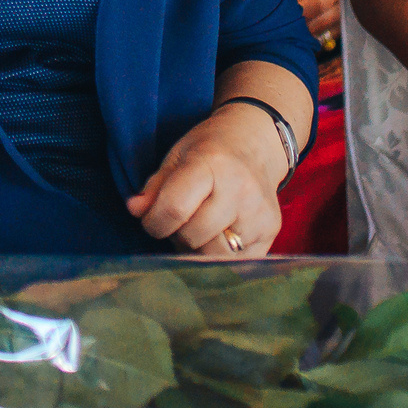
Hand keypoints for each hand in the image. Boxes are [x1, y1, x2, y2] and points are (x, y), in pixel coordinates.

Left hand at [128, 104, 285, 255]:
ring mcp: (259, 213)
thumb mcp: (177, 156)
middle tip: (180, 221)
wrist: (256, 144)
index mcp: (212, 164)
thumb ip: (155, 186)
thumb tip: (135, 210)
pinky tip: (220, 235)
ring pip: (215, 256)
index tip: (151, 220)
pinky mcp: (272, 232)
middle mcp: (240, 190)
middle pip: (193, 236)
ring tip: (199, 229)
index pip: (174, 209)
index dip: (153, 222)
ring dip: (198, 249)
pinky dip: (221, 257)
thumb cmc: (211, 149)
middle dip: (177, 235)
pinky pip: (238, 263)